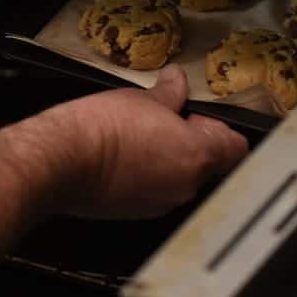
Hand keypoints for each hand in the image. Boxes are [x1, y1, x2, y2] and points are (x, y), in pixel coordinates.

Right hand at [50, 66, 248, 218]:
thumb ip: (169, 93)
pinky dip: (147, 176)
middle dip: (191, 143)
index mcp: (196, 155)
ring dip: (168, 160)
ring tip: (141, 137)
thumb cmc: (101, 130)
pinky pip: (154, 192)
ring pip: (180, 179)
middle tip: (168, 122)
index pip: (235, 149)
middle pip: (207, 165)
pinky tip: (125, 156)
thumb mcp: (142, 98)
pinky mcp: (135, 212)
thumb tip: (176, 83)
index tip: (199, 117)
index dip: (219, 129)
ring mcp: (160, 203)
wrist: (60, 161)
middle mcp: (185, 186)